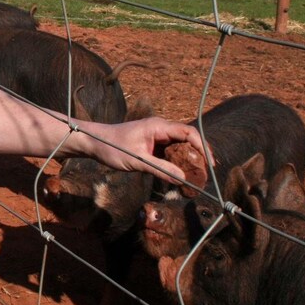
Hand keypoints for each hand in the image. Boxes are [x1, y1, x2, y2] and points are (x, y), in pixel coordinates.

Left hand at [81, 116, 211, 184]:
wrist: (94, 143)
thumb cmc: (112, 147)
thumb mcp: (136, 161)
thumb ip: (159, 169)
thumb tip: (182, 178)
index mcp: (158, 126)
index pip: (189, 133)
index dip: (202, 147)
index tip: (209, 163)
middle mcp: (160, 129)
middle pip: (188, 139)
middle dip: (199, 155)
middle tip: (206, 174)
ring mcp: (157, 137)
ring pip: (180, 147)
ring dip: (189, 160)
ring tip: (196, 177)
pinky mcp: (152, 145)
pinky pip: (170, 153)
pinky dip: (177, 163)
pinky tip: (181, 176)